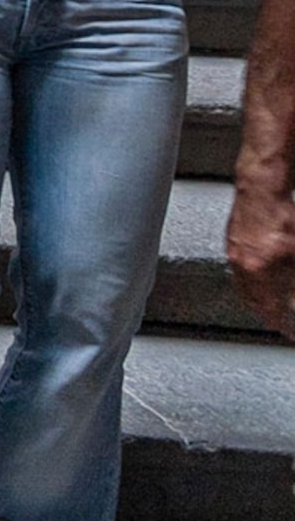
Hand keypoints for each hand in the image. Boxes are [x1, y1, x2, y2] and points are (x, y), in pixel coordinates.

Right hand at [230, 181, 294, 340]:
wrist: (262, 187)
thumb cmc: (282, 214)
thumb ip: (294, 281)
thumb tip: (292, 299)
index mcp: (258, 271)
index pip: (271, 311)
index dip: (283, 325)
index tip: (292, 333)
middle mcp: (241, 264)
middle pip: (252, 302)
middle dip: (267, 315)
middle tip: (281, 322)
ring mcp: (233, 252)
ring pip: (243, 287)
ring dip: (258, 299)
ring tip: (271, 302)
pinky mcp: (231, 240)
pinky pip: (240, 271)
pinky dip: (251, 281)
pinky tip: (261, 275)